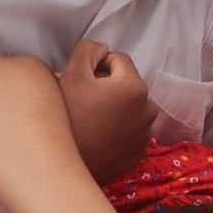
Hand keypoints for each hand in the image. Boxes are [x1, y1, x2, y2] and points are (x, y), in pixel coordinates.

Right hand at [58, 41, 157, 181]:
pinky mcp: (137, 153)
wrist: (63, 164)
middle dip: (107, 87)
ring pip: (128, 107)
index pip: (118, 60)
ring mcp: (144, 134)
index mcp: (136, 87)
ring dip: (113, 107)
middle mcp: (148, 110)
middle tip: (84, 101)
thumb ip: (88, 50)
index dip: (96, 66)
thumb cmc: (68, 114)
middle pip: (126, 84)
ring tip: (90, 119)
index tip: (82, 81)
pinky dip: (117, 128)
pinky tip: (97, 135)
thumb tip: (103, 47)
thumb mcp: (71, 74)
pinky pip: (129, 130)